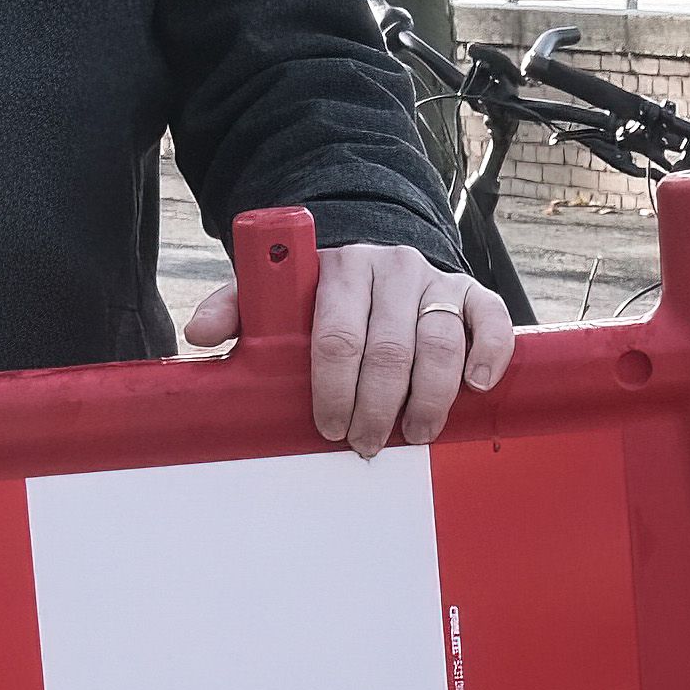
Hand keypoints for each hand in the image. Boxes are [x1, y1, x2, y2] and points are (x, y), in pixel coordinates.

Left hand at [183, 237, 515, 454]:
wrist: (378, 246)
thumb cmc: (321, 289)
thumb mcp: (276, 294)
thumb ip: (237, 310)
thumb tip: (199, 334)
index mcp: (339, 268)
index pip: (336, 334)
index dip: (333, 387)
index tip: (328, 425)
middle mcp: (392, 268)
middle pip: (389, 347)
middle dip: (377, 406)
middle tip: (365, 444)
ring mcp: (436, 280)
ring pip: (440, 342)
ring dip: (429, 398)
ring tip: (415, 434)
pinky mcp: (473, 293)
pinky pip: (490, 321)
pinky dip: (488, 355)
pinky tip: (474, 388)